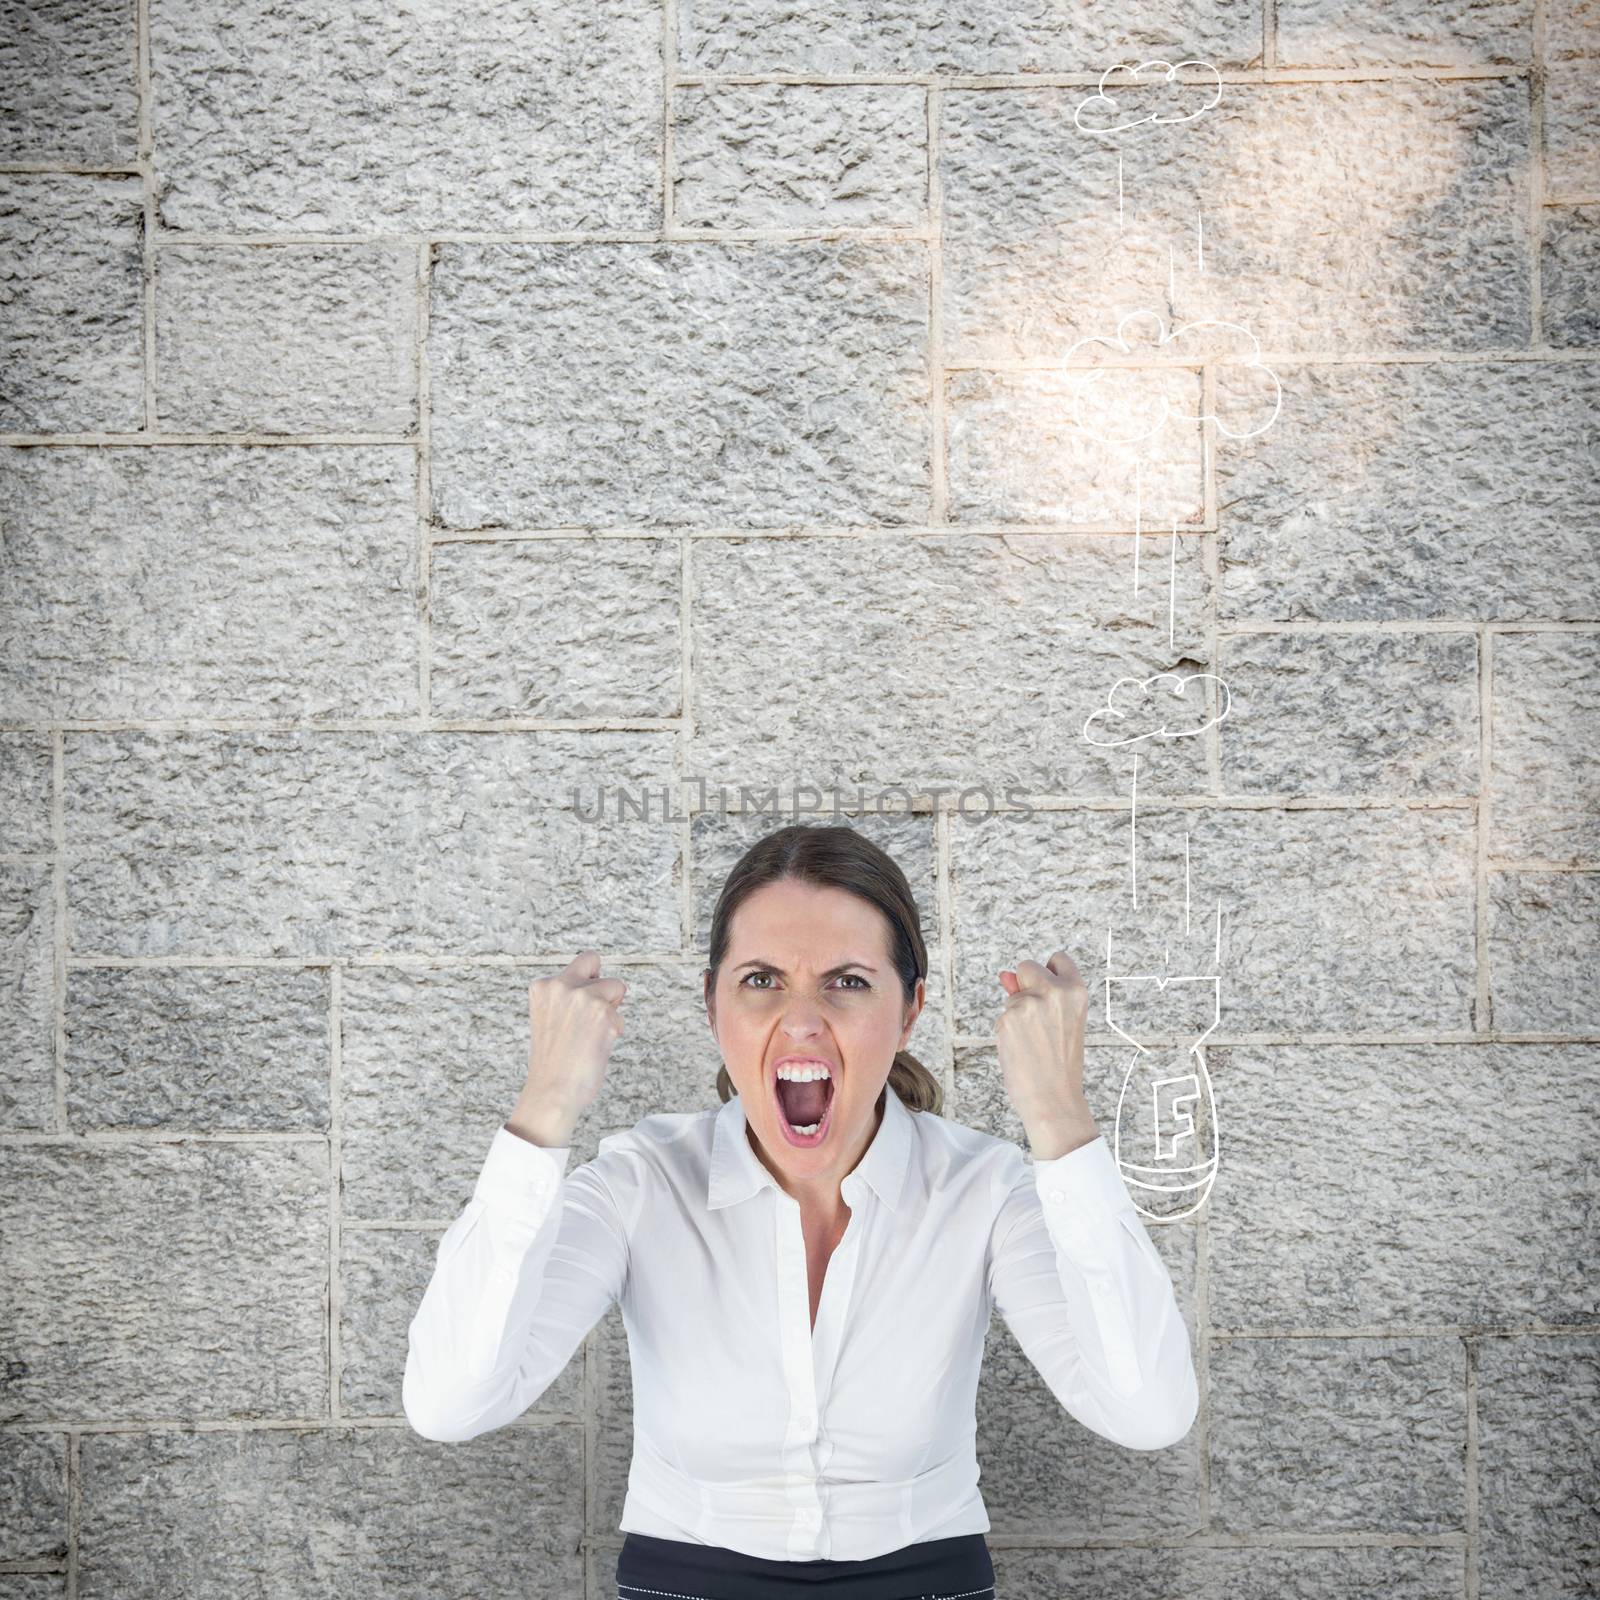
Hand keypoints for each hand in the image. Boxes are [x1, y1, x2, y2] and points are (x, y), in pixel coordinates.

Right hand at [524, 950, 627, 1120]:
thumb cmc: (553, 1062)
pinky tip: (595, 1048)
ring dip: (610, 1012)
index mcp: (542, 986)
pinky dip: (614, 1032)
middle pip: (594, 960)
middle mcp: (561, 985)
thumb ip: (566, 998)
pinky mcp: (602, 1012)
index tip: (579, 1009)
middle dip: (599, 981)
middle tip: (591, 1015)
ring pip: (616, 987)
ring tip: (590, 1036)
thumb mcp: (548, 1018)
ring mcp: (582, 996)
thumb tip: (598, 984)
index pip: (578, 965)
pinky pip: (620, 1017)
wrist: (552, 1092)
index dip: (585, 983)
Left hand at [997, 951, 1095, 1151]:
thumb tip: (1005, 975)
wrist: (1053, 1099)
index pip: (1058, 959)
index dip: (1049, 973)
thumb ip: (1039, 995)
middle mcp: (1054, 992)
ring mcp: (1029, 1004)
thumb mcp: (1063, 1023)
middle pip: (1027, 967)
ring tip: (1033, 1042)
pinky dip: (1006, 1030)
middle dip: (1025, 986)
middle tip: (1038, 1020)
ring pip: (1011, 995)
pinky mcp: (1008, 1018)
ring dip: (1016, 1014)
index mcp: (1076, 992)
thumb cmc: (1061, 1065)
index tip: (1048, 988)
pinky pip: (1002, 1016)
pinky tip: (1021, 1049)